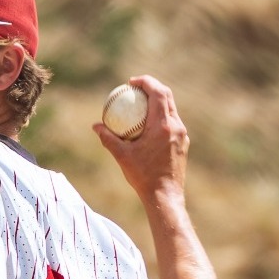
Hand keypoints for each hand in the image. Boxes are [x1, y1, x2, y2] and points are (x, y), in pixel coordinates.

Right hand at [93, 76, 187, 201]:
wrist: (165, 196)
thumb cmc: (143, 177)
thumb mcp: (122, 156)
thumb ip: (108, 139)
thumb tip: (96, 126)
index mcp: (163, 125)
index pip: (158, 93)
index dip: (146, 82)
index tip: (132, 82)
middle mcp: (176, 126)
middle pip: (167, 96)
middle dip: (152, 87)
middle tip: (136, 88)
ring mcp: (182, 135)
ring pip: (171, 109)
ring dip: (157, 101)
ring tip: (141, 103)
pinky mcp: (182, 143)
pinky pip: (172, 122)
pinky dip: (160, 116)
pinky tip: (148, 124)